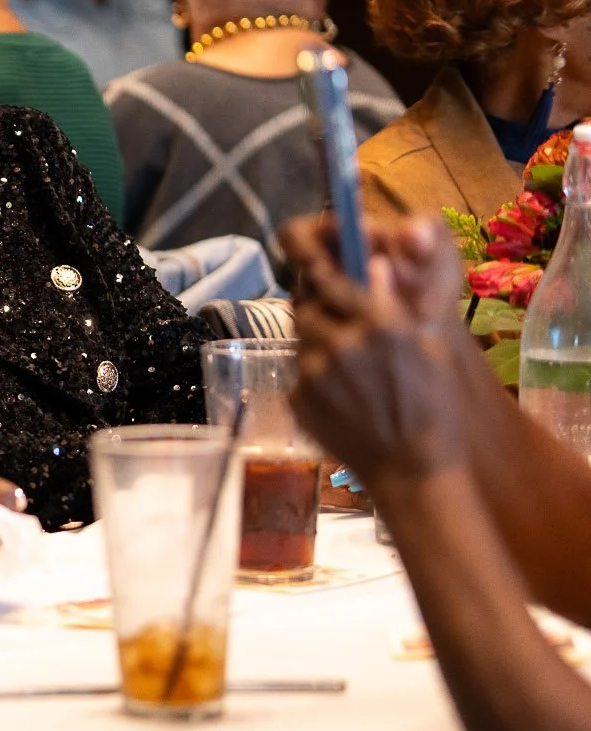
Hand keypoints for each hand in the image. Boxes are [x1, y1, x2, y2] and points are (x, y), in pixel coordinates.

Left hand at [281, 215, 465, 480]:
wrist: (410, 467)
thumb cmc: (432, 406)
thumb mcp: (430, 348)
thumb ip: (395, 304)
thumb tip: (375, 263)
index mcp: (378, 324)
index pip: (332, 280)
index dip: (323, 274)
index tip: (322, 273)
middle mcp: (340, 343)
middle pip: (306, 309)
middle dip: (315, 309)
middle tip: (331, 320)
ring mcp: (314, 373)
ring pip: (299, 340)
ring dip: (313, 341)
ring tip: (340, 362)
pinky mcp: (298, 398)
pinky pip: (297, 373)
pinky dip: (311, 375)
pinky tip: (337, 392)